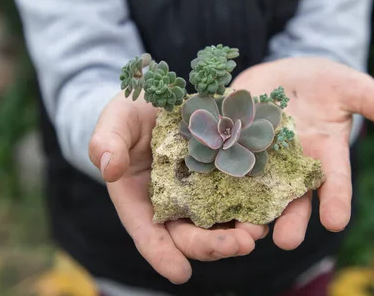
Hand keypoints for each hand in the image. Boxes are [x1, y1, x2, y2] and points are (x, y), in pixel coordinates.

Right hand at [88, 93, 267, 283]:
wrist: (156, 100)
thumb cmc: (128, 116)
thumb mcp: (114, 121)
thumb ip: (106, 142)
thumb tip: (109, 168)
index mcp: (138, 199)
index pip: (146, 233)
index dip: (161, 254)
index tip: (180, 272)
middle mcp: (169, 205)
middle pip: (188, 235)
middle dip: (212, 245)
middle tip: (239, 245)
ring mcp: (196, 194)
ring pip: (215, 224)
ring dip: (236, 234)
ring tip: (257, 232)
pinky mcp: (218, 179)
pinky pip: (234, 198)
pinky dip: (249, 207)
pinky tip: (268, 209)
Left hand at [230, 57, 373, 249]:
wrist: (288, 75)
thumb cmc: (326, 84)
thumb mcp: (354, 88)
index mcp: (324, 155)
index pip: (334, 182)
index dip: (336, 200)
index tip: (337, 221)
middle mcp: (292, 164)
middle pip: (292, 198)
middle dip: (290, 219)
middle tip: (286, 241)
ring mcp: (261, 154)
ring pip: (255, 188)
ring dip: (249, 209)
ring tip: (245, 231)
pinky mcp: (234, 139)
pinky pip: (224, 157)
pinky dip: (216, 171)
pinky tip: (207, 186)